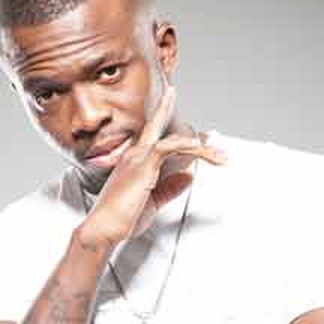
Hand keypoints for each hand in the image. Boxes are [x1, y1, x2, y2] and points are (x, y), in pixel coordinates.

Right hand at [80, 85, 226, 244]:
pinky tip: (199, 149)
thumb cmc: (121, 218)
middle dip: (166, 107)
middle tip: (176, 94)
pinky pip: (168, 148)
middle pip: (155, 124)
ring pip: (173, 141)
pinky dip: (186, 146)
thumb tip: (188, 176)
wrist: (103, 229)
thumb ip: (171, 187)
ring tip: (219, 157)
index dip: (165, 122)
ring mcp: (137, 159)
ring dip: (201, 147)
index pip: (151, 136)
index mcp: (134, 161)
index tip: (178, 113)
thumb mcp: (153, 201)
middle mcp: (134, 155)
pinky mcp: (142, 166)